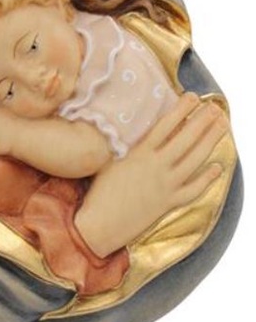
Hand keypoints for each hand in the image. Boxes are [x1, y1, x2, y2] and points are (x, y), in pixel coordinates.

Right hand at [75, 93, 228, 256]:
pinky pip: (193, 190)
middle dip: (203, 122)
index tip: (192, 97)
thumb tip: (131, 124)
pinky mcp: (168, 203)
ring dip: (210, 142)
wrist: (99, 224)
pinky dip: (207, 179)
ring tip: (222, 127)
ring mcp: (165, 186)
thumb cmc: (98, 190)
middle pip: (186, 140)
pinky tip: (217, 168)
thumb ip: (123, 142)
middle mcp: (156, 167)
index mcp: (140, 153)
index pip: (166, 125)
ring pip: (195, 160)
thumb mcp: (107, 159)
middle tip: (215, 109)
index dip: (181, 110)